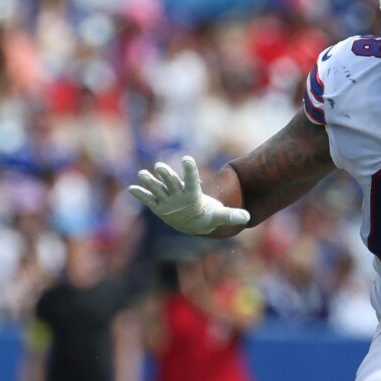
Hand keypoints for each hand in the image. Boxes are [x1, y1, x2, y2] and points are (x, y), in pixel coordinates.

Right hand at [129, 156, 249, 234]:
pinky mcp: (159, 206)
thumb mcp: (220, 217)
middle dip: (166, 175)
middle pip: (172, 182)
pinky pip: (149, 200)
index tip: (186, 158)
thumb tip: (247, 217)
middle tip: (160, 166)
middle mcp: (179, 193)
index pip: (192, 180)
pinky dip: (141, 195)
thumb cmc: (209, 216)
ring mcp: (168, 199)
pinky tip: (132, 189)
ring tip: (143, 174)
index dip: (190, 171)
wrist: (196, 221)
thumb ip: (231, 216)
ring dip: (150, 182)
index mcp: (194, 194)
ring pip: (158, 188)